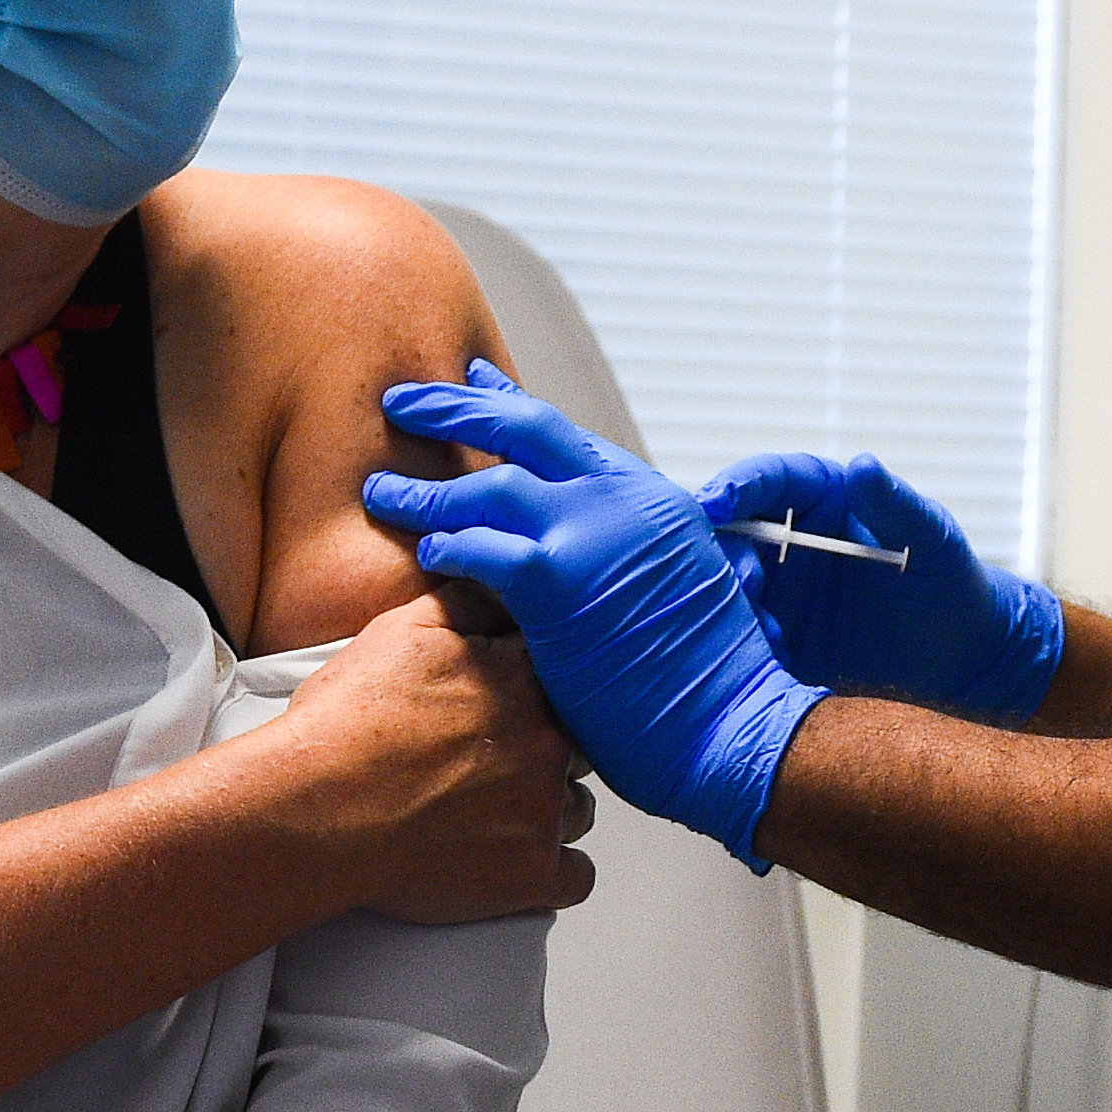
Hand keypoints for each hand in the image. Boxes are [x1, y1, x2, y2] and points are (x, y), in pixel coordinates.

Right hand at [244, 593, 595, 922]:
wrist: (312, 810)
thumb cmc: (344, 728)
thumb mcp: (400, 632)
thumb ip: (467, 603)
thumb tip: (502, 584)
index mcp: (523, 682)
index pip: (567, 676)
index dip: (537, 693)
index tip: (511, 708)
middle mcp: (545, 743)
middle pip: (577, 744)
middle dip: (543, 752)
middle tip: (489, 764)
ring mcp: (543, 812)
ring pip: (578, 808)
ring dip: (547, 810)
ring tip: (488, 813)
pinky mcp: (533, 875)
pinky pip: (577, 876)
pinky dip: (551, 871)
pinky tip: (512, 860)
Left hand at [365, 364, 819, 868]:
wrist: (730, 728)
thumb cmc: (706, 684)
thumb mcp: (678, 590)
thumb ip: (628, 558)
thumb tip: (586, 562)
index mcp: (651, 500)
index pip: (564, 436)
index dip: (508, 405)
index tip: (473, 383)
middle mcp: (622, 502)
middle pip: (522, 426)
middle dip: (454, 407)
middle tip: (404, 400)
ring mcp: (592, 536)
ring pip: (488, 485)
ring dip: (426, 487)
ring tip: (381, 489)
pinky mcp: (560, 583)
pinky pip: (481, 548)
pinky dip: (447, 544)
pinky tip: (426, 549)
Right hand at [697, 452, 1063, 722]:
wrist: (963, 655)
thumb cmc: (951, 581)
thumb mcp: (931, 538)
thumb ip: (896, 504)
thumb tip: (862, 466)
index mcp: (821, 498)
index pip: (768, 481)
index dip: (737, 487)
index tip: (715, 503)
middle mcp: (788, 541)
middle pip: (732, 534)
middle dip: (726, 553)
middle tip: (743, 580)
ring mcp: (778, 592)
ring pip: (728, 589)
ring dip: (730, 605)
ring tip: (768, 628)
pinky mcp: (777, 640)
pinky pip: (742, 641)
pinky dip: (743, 647)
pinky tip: (769, 661)